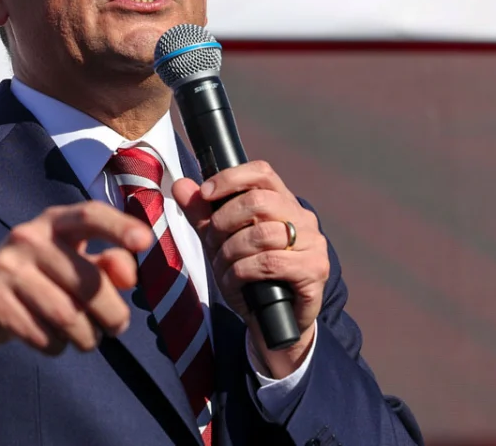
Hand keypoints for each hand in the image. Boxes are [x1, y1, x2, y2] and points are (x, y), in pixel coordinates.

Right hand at [0, 201, 153, 373]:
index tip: (144, 242)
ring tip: (87, 338)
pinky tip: (54, 340)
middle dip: (112, 314)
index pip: (90, 215)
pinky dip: (57, 347)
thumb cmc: (42, 275)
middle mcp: (27, 237)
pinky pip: (42, 336)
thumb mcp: (75, 261)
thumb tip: (129, 277)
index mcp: (55, 221)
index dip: (119, 227)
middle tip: (116, 327)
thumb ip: (109, 264)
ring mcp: (6, 267)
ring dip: (87, 337)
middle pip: (88, 283)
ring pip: (67, 317)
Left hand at [172, 161, 327, 377]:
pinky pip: (270, 263)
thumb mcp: (220, 243)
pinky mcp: (314, 271)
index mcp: (283, 203)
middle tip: (211, 241)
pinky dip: (242, 272)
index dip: (231, 178)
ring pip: (262, 234)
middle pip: (258, 201)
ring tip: (221, 265)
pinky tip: (234, 281)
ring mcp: (313, 244)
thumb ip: (202, 214)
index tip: (206, 193)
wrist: (273, 323)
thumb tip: (181, 185)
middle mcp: (303, 218)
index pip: (262, 172)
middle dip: (223, 221)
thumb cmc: (249, 276)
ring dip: (230, 251)